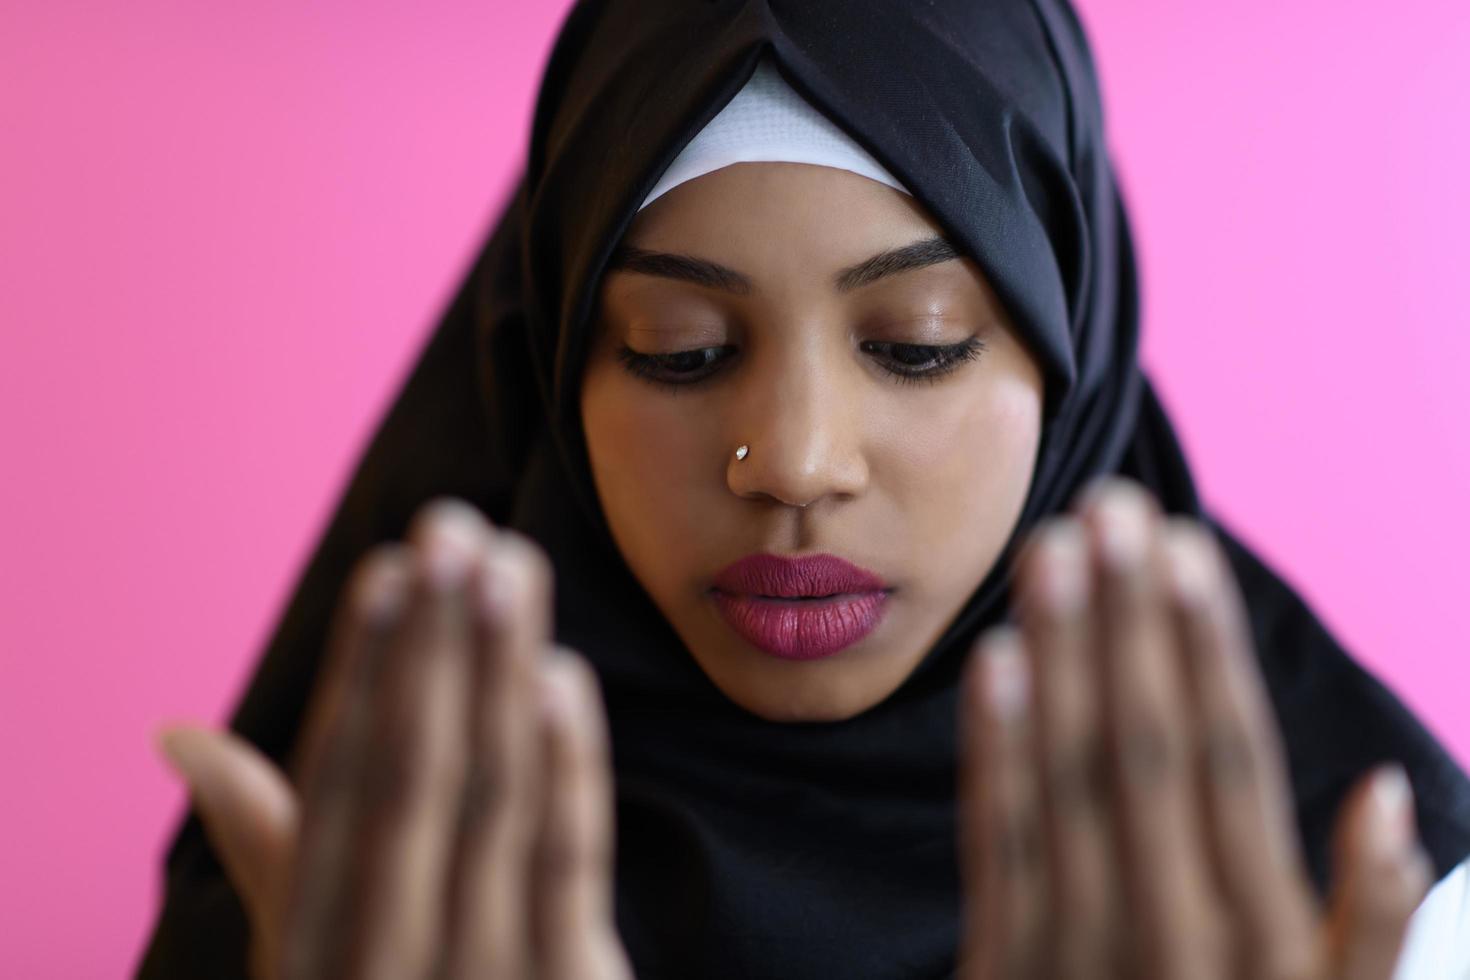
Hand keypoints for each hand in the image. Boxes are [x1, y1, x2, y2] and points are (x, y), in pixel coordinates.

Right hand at [156, 499, 632, 979]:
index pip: (334, 786)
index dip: (362, 676)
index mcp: (315, 940)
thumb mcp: (311, 949)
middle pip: (408, 778)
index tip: (388, 570)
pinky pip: (561, 872)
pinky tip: (561, 678)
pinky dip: (565, 770)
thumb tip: (178, 732)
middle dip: (432, 647)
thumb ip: (266, 841)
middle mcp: (379, 960)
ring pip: (487, 807)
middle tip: (454, 525)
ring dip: (498, 676)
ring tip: (509, 567)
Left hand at [957, 478, 1432, 979]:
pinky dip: (994, 752)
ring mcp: (1078, 951)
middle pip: (1144, 747)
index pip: (1231, 763)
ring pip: (1067, 779)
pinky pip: (998, 847)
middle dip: (1127, 619)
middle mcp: (1172, 934)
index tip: (1183, 550)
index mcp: (1263, 938)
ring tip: (1050, 550)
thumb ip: (1372, 920)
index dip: (1203, 647)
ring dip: (1058, 654)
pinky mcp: (1001, 968)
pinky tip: (994, 661)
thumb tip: (1383, 790)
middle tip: (1110, 506)